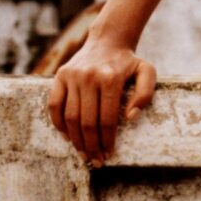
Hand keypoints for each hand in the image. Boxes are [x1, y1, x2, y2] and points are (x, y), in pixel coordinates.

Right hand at [46, 31, 157, 167]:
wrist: (107, 41)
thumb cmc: (128, 62)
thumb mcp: (146, 72)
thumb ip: (145, 94)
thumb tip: (130, 117)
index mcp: (110, 78)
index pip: (107, 119)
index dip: (107, 140)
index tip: (109, 153)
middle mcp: (88, 77)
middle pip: (87, 122)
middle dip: (92, 146)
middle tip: (96, 160)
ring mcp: (71, 76)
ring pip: (70, 117)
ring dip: (76, 140)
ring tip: (84, 153)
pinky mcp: (59, 76)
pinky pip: (54, 105)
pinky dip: (59, 124)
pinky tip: (68, 136)